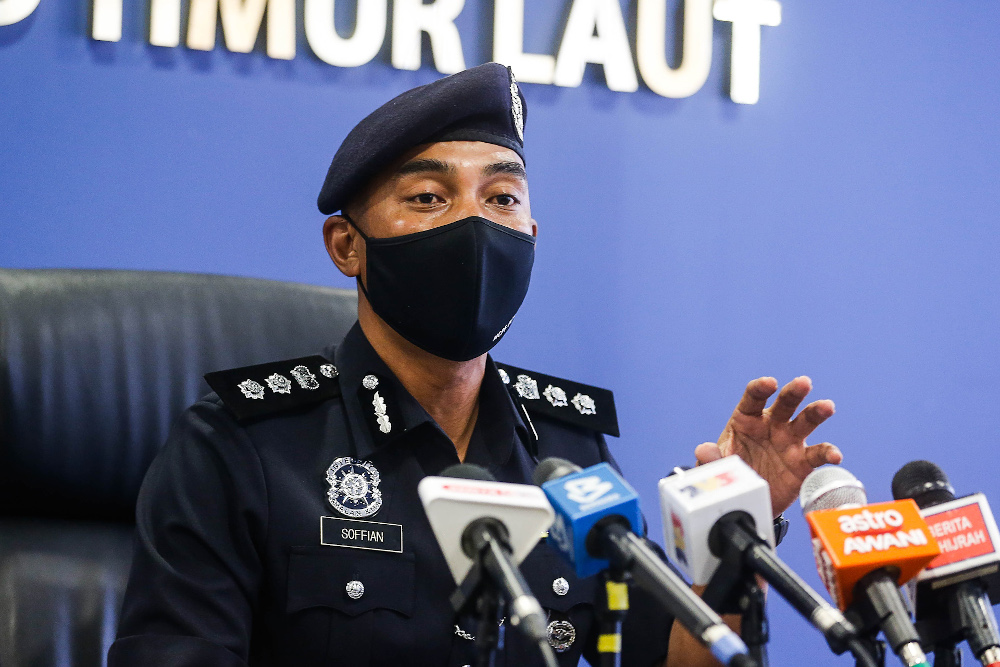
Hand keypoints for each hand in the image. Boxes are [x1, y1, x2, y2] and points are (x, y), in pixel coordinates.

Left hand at [694, 376, 841, 515]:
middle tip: (804, 383)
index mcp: (747, 419)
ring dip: (816, 412)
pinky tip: (835, 456)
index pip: (753, 398)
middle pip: (784, 403)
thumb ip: (710, 459)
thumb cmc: (731, 474)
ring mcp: (789, 441)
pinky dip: (828, 453)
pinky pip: (818, 454)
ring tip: (827, 407)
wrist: (747, 500)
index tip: (769, 383)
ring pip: (806, 421)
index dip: (761, 388)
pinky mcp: (803, 462)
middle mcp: (771, 425)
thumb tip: (704, 449)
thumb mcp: (716, 467)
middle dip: (794, 392)